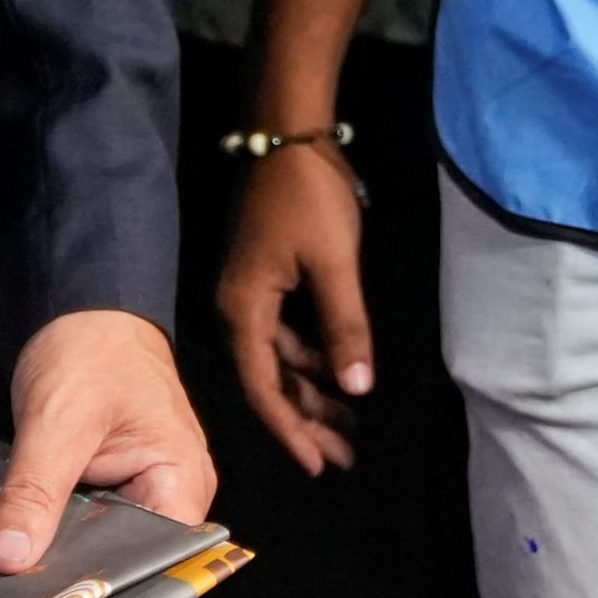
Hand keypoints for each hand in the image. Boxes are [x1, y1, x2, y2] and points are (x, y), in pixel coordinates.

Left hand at [0, 307, 215, 569]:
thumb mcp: (56, 421)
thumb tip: (11, 557)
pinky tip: (18, 544)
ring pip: (101, 545)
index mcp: (183, 482)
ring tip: (10, 578)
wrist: (84, 313)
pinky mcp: (113, 489)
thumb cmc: (91, 351)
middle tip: (15, 595)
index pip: (155, 559)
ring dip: (60, 554)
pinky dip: (54, 531)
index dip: (103, 583)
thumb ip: (35, 492)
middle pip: (127, 559)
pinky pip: (86, 525)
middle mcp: (173, 496)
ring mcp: (143, 494)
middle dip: (74, 574)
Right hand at [211, 142, 373, 476]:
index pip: (263, 387)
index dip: (290, 430)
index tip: (317, 466)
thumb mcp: (335, 263)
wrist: (289, 132)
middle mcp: (239, 307)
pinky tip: (341, 374)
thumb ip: (346, 328)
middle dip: (307, 421)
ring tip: (351, 425)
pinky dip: (314, 358)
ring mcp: (252, 293)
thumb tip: (357, 390)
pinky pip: (287, 335)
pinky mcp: (267, 277)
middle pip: (270, 380)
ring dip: (313, 391)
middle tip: (344, 457)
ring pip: (281, 359)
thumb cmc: (309, 193)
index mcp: (243, 308)